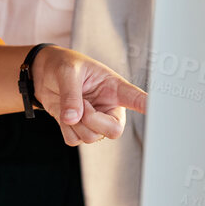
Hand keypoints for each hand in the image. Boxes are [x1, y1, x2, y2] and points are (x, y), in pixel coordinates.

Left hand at [31, 46, 148, 146]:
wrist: (43, 74)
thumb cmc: (63, 65)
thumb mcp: (67, 72)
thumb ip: (71, 95)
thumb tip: (71, 119)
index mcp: (115, 89)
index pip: (137, 100)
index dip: (149, 108)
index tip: (160, 113)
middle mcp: (109, 108)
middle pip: (113, 131)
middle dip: (93, 121)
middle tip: (82, 106)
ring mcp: (95, 121)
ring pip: (91, 137)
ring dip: (75, 123)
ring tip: (71, 104)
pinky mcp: (79, 129)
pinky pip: (74, 140)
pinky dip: (66, 129)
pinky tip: (65, 114)